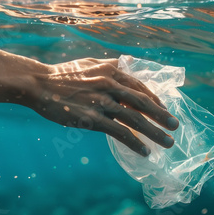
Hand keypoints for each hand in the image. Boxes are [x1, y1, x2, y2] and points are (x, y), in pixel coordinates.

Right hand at [26, 58, 178, 155]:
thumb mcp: (90, 63)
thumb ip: (110, 65)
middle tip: (175, 126)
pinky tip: (144, 151)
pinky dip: (134, 143)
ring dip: (154, 132)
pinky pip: (119, 132)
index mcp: (111, 71)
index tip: (164, 111)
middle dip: (162, 116)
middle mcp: (109, 84)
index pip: (140, 87)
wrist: (38, 84)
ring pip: (135, 119)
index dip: (155, 100)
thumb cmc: (62, 75)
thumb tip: (127, 65)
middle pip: (143, 102)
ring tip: (168, 143)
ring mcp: (101, 102)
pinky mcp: (91, 119)